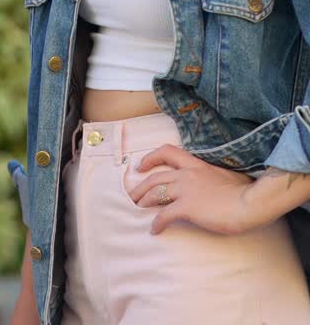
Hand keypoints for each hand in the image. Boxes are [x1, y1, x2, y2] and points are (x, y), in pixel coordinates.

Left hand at [129, 142, 254, 234]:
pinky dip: (156, 222)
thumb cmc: (244, 191)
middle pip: (156, 176)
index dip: (151, 157)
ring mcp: (186, 190)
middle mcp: (187, 174)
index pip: (168, 152)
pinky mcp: (187, 207)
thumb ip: (214, 177)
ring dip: (144, 201)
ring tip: (138, 209)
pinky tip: (154, 230)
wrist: (249, 202)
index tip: (141, 165)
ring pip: (156, 192)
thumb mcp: (227, 176)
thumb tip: (216, 183)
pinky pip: (164, 214)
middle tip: (133, 195)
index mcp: (196, 164)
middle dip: (141, 186)